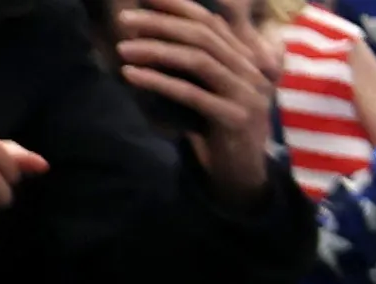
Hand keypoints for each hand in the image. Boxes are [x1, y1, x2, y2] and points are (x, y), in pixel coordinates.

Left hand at [109, 0, 273, 196]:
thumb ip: (199, 57)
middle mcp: (253, 74)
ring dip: (155, 50)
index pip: (211, 22)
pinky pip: (191, 94)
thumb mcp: (210, 86)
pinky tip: (131, 75)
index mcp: (248, 60)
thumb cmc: (217, 127)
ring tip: (122, 49)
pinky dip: (158, 81)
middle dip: (159, 24)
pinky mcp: (236, 120)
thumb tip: (163, 23)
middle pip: (202, 36)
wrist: (240, 174)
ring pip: (198, 60)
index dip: (177, 6)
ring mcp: (247, 96)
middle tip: (123, 20)